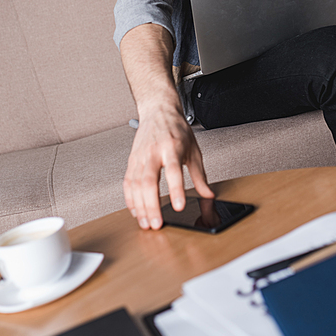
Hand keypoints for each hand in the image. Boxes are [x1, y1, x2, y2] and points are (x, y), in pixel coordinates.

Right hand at [123, 103, 213, 229]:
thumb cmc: (177, 129)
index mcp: (171, 147)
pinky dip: (130, 199)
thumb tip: (208, 195)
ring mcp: (140, 156)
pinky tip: (136, 211)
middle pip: (148, 181)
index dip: (175, 189)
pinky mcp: (131, 160)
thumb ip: (200, 176)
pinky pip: (127, 183)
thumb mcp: (194, 150)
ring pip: (135, 185)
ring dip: (139, 206)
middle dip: (151, 205)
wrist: (158, 110)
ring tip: (146, 223)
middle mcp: (153, 152)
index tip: (179, 206)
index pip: (172, 171)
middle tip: (157, 224)